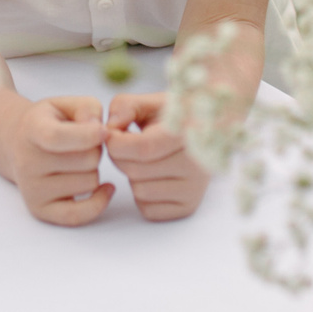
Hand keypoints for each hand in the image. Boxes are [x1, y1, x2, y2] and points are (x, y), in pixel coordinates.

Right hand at [4, 96, 112, 225]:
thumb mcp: (65, 103)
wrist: (17, 143)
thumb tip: (101, 133)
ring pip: (90, 183)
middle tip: (84, 146)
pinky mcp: (39, 209)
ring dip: (94, 171)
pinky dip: (99, 202)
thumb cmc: (49, 122)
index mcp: (31, 129)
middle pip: (87, 160)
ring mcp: (32, 189)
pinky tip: (105, 188)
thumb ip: (88, 108)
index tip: (104, 131)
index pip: (57, 138)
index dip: (88, 135)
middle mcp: (26, 162)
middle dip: (96, 150)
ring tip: (80, 162)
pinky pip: (79, 215)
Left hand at [104, 94, 210, 221]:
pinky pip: (147, 209)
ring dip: (131, 176)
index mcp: (189, 133)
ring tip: (145, 160)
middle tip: (126, 145)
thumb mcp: (150, 102)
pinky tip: (153, 176)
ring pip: (139, 191)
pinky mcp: (188, 207)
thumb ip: (125, 106)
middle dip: (119, 158)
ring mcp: (195, 188)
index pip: (143, 148)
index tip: (111, 134)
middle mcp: (198, 164)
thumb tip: (109, 129)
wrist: (204, 136)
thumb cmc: (172, 118)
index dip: (116, 143)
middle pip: (136, 170)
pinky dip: (141, 195)